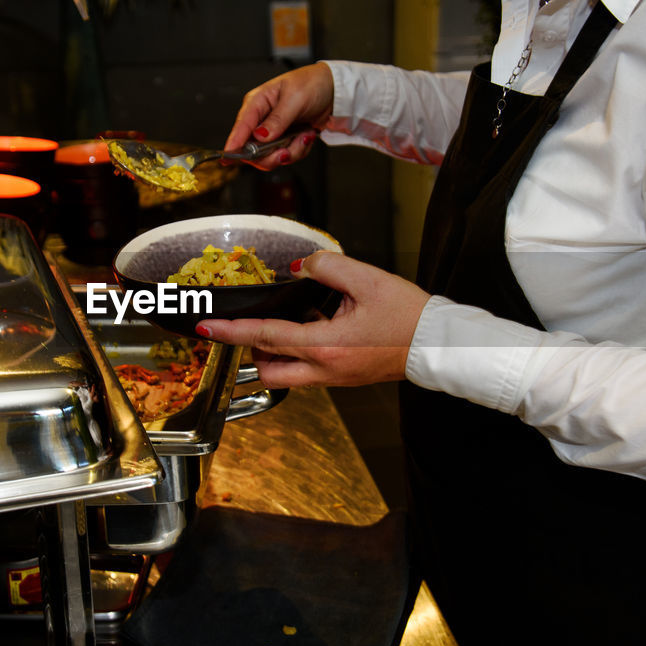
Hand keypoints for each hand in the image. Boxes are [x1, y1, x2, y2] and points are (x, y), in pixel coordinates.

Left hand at [195, 252, 429, 387]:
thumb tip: (299, 266)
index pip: (266, 337)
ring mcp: (334, 379)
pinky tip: (316, 326)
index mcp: (327, 346)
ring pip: (286, 375)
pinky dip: (299, 352)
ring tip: (289, 321)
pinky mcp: (344, 378)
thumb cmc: (409, 315)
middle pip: (268, 371)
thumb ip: (326, 266)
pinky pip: (308, 371)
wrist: (438, 344)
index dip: (231, 331)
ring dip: (276, 352)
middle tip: (254, 324)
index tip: (207, 327)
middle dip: (252, 350)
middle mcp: (326, 371)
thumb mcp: (367, 278)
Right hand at [224, 62, 334, 168]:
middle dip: (271, 155)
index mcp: (258, 102)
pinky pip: (286, 155)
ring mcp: (273, 131)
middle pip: (252, 149)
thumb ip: (277, 119)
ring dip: (291, 151)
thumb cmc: (313, 84)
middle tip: (285, 151)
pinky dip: (299, 150)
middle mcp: (262, 119)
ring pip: (270, 156)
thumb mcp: (295, 99)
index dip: (234, 143)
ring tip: (304, 136)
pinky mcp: (285, 139)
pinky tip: (307, 135)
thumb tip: (260, 136)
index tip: (229, 158)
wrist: (334, 90)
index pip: (241, 126)